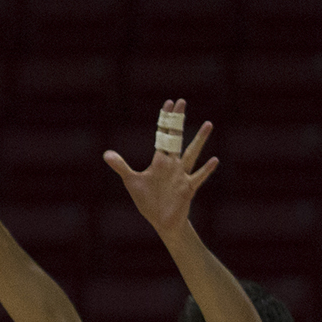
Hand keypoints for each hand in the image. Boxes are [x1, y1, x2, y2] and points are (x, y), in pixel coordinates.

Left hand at [104, 99, 219, 236]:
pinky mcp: (187, 189)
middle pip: (176, 138)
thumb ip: (121, 166)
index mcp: (160, 161)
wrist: (161, 220)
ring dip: (199, 140)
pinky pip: (198, 177)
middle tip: (182, 101)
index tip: (169, 103)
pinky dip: (206, 170)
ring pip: (191, 154)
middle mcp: (172, 164)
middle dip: (177, 121)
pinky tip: (214, 160)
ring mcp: (181, 175)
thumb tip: (106, 153)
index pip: (162, 135)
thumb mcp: (131, 181)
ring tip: (208, 124)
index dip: (165, 120)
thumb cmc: (148, 200)